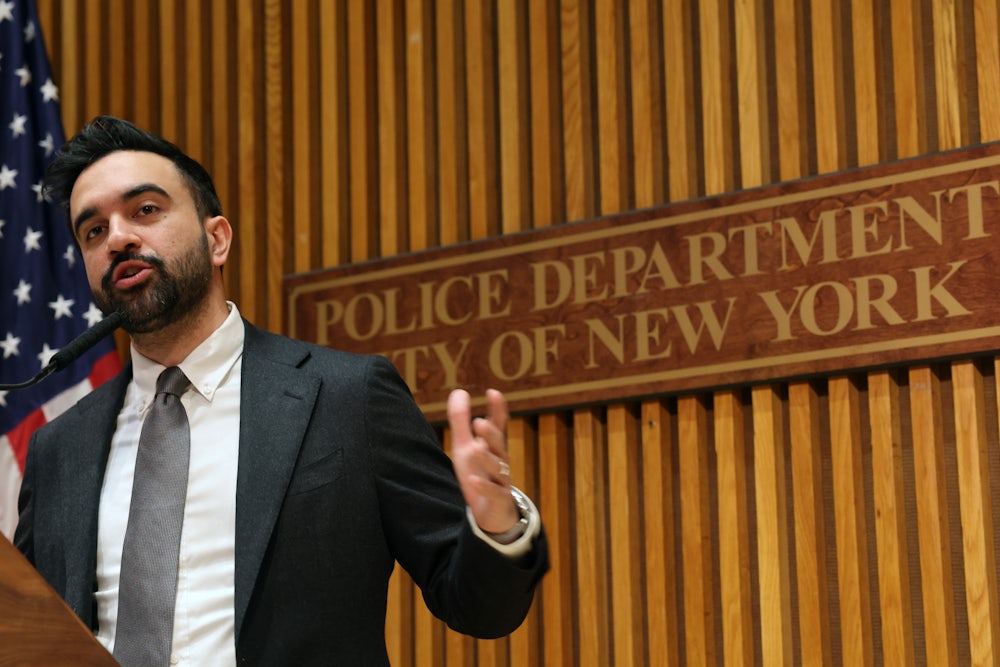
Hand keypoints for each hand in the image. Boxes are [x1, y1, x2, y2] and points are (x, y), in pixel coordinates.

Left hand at [447, 388, 519, 533]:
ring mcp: (501, 480)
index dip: (498, 410)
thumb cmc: (479, 473)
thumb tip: (459, 391)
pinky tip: (474, 480)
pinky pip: (494, 493)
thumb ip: (461, 420)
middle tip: (479, 423)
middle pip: (499, 445)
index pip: (499, 425)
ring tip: (475, 448)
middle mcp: (500, 460)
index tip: (493, 393)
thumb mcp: (465, 446)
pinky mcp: (498, 500)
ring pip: (498, 468)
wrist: (492, 512)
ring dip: (488, 458)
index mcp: (493, 446)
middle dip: (491, 434)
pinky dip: (484, 487)